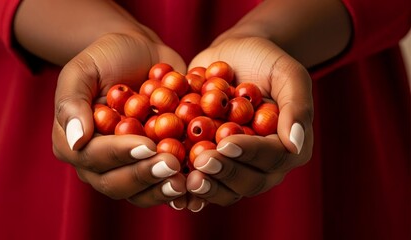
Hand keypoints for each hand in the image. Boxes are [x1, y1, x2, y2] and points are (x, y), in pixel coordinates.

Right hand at [52, 33, 188, 207]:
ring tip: (184, 180)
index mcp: (73, 143)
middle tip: (171, 164)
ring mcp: (126, 167)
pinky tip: (195, 186)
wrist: (142, 55)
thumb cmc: (108, 58)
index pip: (92, 156)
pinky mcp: (151, 166)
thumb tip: (75, 141)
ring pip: (139, 192)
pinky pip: (161, 185)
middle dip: (144, 175)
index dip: (119, 154)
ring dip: (161, 189)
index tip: (147, 145)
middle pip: (115, 182)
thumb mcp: (84, 70)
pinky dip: (176, 188)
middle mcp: (97, 163)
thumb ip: (72, 102)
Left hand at [184, 37, 313, 210]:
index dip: (251, 153)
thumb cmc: (263, 60)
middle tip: (202, 161)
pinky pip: (205, 184)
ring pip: (227, 189)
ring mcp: (238, 167)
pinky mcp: (215, 164)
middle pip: (250, 181)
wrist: (230, 57)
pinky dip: (191, 190)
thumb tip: (295, 144)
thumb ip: (297, 105)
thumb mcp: (286, 72)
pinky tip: (175, 190)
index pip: (274, 157)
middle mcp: (265, 164)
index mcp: (289, 145)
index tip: (226, 143)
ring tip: (187, 179)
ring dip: (208, 187)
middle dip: (225, 172)